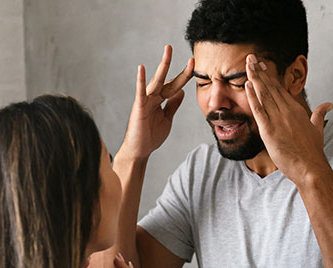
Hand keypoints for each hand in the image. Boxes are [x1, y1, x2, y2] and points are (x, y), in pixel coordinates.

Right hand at [118, 45, 193, 161]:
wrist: (140, 151)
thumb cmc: (150, 136)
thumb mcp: (167, 119)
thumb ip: (173, 105)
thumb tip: (181, 92)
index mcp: (161, 101)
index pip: (175, 85)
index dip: (185, 75)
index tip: (193, 63)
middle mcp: (153, 97)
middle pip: (167, 78)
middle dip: (175, 65)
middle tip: (182, 51)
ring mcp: (146, 101)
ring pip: (156, 81)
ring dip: (163, 66)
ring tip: (168, 50)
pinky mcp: (139, 108)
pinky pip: (140, 92)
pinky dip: (140, 81)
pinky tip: (141, 68)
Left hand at [244, 54, 332, 184]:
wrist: (311, 168)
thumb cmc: (313, 151)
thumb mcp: (318, 128)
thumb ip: (320, 114)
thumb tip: (329, 104)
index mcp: (296, 110)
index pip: (280, 89)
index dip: (269, 76)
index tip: (262, 65)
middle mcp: (287, 111)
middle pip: (271, 87)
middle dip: (260, 71)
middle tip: (251, 57)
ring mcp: (278, 120)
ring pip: (264, 95)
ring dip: (255, 78)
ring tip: (248, 64)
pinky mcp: (269, 131)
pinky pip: (259, 110)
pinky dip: (253, 97)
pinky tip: (248, 85)